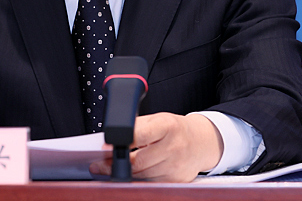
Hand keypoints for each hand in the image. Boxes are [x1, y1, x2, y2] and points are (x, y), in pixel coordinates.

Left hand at [89, 112, 222, 181]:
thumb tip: (112, 138)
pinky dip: (139, 179)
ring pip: (143, 175)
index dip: (120, 142)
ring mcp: (177, 166)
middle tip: (99, 164)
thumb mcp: (157, 119)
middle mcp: (174, 147)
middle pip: (138, 161)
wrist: (202, 142)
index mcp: (167, 126)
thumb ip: (137, 126)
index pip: (139, 135)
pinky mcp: (177, 180)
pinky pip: (151, 183)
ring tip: (109, 169)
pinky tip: (130, 174)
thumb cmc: (175, 129)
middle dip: (116, 164)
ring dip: (124, 173)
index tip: (105, 147)